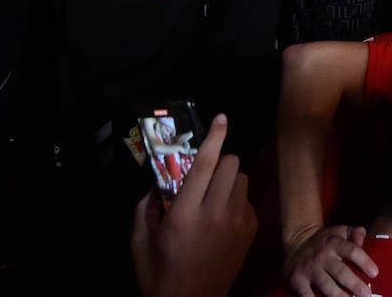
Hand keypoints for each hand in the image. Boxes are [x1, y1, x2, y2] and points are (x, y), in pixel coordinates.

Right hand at [131, 114, 257, 296]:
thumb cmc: (160, 274)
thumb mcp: (140, 241)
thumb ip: (145, 207)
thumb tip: (156, 184)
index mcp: (185, 213)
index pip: (205, 164)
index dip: (214, 138)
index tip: (221, 118)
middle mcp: (215, 212)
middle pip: (232, 164)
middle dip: (219, 162)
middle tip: (205, 175)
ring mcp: (238, 222)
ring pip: (243, 180)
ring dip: (229, 181)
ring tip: (214, 197)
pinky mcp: (251, 231)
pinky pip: (248, 200)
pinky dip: (236, 201)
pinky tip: (222, 218)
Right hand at [283, 224, 375, 296]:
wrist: (296, 240)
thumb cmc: (325, 239)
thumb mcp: (341, 230)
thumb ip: (355, 233)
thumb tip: (362, 242)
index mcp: (335, 243)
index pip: (352, 252)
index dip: (364, 262)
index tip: (375, 274)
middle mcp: (322, 256)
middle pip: (341, 272)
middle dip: (355, 284)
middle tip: (367, 295)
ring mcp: (309, 269)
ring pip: (326, 286)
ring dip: (339, 296)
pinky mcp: (297, 280)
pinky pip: (306, 294)